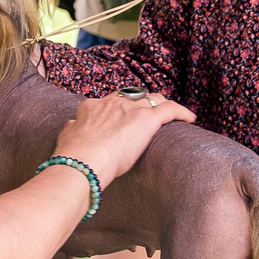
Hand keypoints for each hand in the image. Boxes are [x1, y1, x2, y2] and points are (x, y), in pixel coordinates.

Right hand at [50, 91, 193, 186]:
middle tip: (147, 114)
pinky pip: (170, 109)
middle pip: (132, 97)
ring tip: (170, 113)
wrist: (84, 162)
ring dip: (160, 105)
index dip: (118, 109)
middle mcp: (112, 103)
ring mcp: (131, 109)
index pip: (109, 102)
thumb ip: (72, 129)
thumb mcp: (67, 138)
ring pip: (152, 99)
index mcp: (92, 107)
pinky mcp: (147, 118)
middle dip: (140, 103)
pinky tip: (190, 118)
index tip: (122, 118)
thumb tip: (71, 124)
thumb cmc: (74, 156)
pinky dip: (181, 111)